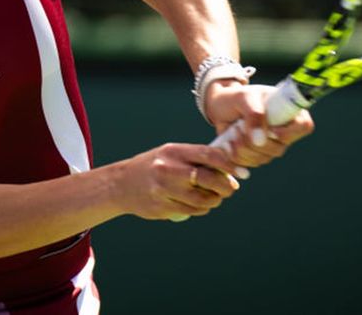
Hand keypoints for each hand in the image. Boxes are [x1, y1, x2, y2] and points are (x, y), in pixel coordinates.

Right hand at [115, 142, 241, 220]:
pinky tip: (202, 205)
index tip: (240, 172)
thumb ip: (196, 159)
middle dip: (226, 186)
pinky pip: (191, 211)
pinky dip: (202, 209)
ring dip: (215, 200)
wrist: (121, 184)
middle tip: (231, 188)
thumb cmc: (153, 166)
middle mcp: (168, 169)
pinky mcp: (162, 207)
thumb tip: (229, 169)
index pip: (209, 155)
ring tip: (216, 198)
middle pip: (209, 179)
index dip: (229, 165)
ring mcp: (164, 190)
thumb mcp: (171, 154)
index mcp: (174, 151)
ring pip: (202, 199)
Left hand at [205, 80, 314, 170]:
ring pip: (262, 159)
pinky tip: (228, 143)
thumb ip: (254, 114)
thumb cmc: (236, 97)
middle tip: (239, 125)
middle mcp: (285, 131)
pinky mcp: (257, 155)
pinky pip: (249, 164)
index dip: (287, 132)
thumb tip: (260, 142)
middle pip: (278, 148)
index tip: (269, 129)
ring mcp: (272, 145)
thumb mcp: (244, 97)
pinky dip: (235, 156)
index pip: (304, 126)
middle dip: (253, 140)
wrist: (220, 106)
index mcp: (289, 111)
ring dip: (241, 147)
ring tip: (232, 130)